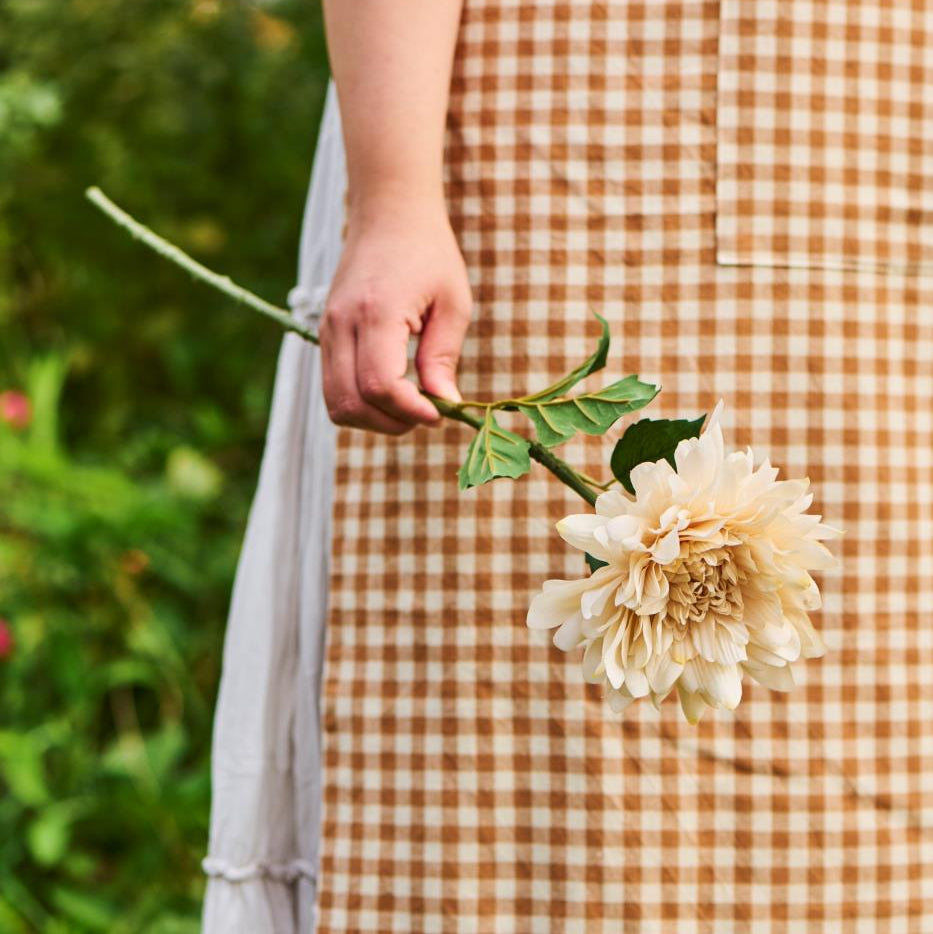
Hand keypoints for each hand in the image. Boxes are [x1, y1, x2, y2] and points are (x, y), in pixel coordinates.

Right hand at [319, 196, 472, 434]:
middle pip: (351, 403)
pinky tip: (392, 392)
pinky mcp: (324, 335)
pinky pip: (333, 389)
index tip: (440, 413)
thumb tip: (445, 403)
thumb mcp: (453, 302)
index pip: (380, 385)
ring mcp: (326, 330)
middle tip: (427, 412)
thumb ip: (444, 356)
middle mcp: (341, 324)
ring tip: (409, 405)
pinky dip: (361, 403)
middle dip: (392, 422)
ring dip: (374, 419)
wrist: (389, 214)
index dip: (410, 411)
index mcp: (376, 312)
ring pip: (336, 404)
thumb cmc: (429, 253)